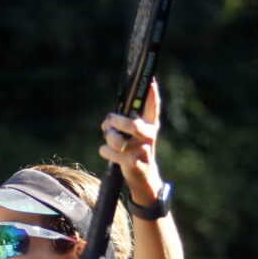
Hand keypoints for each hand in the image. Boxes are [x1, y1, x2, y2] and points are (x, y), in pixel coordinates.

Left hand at [99, 80, 162, 203]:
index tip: (150, 80)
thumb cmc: (135, 151)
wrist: (143, 178)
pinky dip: (104, 150)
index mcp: (151, 126)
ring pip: (117, 139)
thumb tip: (109, 120)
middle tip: (109, 119)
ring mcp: (142, 151)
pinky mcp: (133, 163)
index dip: (151, 94)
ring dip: (108, 137)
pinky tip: (107, 152)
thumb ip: (126, 123)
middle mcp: (149, 137)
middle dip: (116, 121)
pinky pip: (110, 151)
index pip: (153, 108)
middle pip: (132, 125)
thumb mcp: (135, 136)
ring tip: (108, 138)